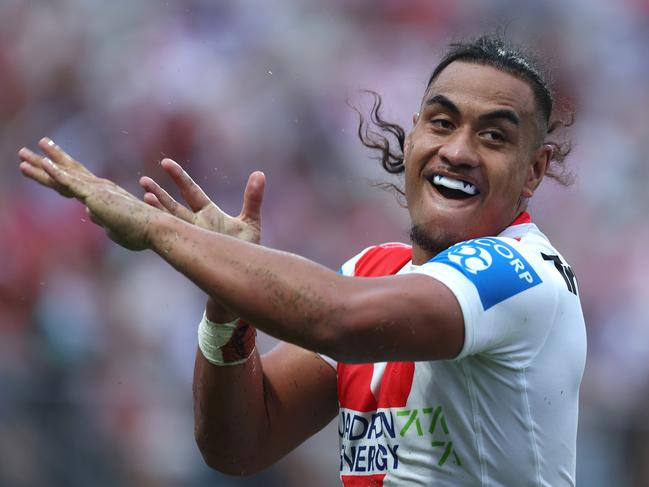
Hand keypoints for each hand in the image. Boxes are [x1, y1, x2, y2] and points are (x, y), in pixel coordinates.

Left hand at [19, 138, 158, 250]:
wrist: (156, 229)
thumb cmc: (143, 232)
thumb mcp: (118, 230)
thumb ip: (104, 221)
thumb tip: (91, 215)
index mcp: (107, 196)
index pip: (78, 181)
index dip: (61, 172)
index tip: (48, 163)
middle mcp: (101, 188)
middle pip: (67, 172)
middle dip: (45, 161)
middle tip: (26, 152)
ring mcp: (97, 190)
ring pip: (63, 175)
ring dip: (41, 164)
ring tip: (23, 154)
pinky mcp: (95, 196)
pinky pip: (71, 182)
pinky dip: (56, 173)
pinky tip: (43, 164)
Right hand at [139, 159, 264, 244]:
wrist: (245, 277)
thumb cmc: (247, 251)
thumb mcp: (250, 222)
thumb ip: (253, 198)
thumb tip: (260, 173)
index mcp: (208, 214)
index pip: (190, 191)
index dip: (178, 177)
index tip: (165, 163)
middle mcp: (195, 224)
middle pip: (174, 204)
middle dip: (159, 192)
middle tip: (143, 181)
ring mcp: (191, 238)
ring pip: (169, 221)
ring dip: (156, 210)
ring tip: (143, 196)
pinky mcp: (190, 251)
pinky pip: (172, 239)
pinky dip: (162, 230)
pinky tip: (152, 222)